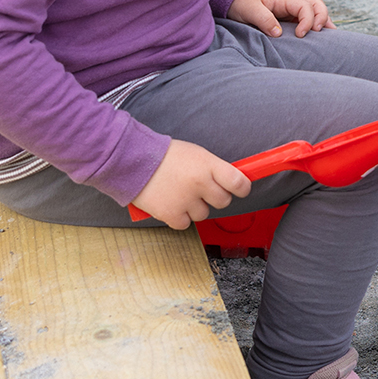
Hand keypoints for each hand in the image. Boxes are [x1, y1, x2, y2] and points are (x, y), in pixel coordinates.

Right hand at [131, 139, 250, 229]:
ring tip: (180, 194)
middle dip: (215, 197)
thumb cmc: (166, 156)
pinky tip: (172, 204)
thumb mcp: (196, 154)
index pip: (238, 183)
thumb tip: (232, 181)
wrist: (134, 161)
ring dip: (195, 207)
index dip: (243, 188)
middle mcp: (200, 183)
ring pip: (203, 214)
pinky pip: (185, 224)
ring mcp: (185, 200)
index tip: (240, 190)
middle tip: (203, 190)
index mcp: (208, 165)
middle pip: (223, 201)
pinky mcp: (171, 214)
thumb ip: (214, 168)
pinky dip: (180, 217)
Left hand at [228, 0, 334, 37]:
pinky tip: (318, 34)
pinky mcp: (287, 16)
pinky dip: (315, 23)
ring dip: (323, 19)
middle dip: (322, 17)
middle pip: (316, 4)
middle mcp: (290, 2)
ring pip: (314, 9)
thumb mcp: (249, 9)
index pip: (305, 6)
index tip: (300, 35)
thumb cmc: (241, 0)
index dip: (307, 21)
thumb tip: (278, 33)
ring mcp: (290, 9)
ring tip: (330, 34)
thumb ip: (264, 19)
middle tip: (321, 32)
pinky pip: (306, 17)